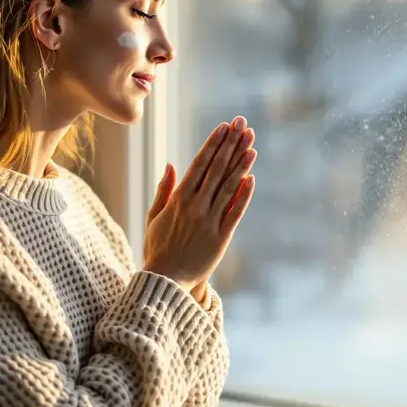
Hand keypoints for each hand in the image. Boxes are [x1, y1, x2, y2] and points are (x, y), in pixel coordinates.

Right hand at [143, 117, 256, 292]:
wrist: (165, 281)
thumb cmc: (157, 248)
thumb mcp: (154, 216)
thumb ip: (164, 190)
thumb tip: (171, 164)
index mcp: (178, 199)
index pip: (199, 164)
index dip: (213, 144)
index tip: (224, 127)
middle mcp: (195, 206)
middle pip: (216, 169)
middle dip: (231, 145)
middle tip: (243, 125)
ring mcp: (209, 221)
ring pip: (228, 187)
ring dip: (241, 164)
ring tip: (251, 144)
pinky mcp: (221, 238)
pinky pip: (235, 212)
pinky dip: (243, 195)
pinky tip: (251, 178)